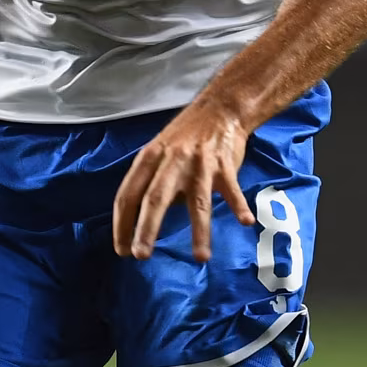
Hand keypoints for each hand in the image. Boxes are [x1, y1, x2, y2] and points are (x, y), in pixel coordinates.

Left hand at [113, 95, 254, 261]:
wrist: (219, 109)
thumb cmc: (184, 137)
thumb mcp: (159, 154)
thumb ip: (153, 184)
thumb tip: (147, 222)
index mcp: (149, 159)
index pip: (129, 194)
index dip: (122, 224)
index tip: (122, 249)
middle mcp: (171, 161)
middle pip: (155, 198)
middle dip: (147, 228)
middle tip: (141, 255)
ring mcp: (199, 163)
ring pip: (197, 201)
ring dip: (200, 231)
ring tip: (201, 257)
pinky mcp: (224, 165)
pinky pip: (231, 189)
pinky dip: (238, 206)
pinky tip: (244, 222)